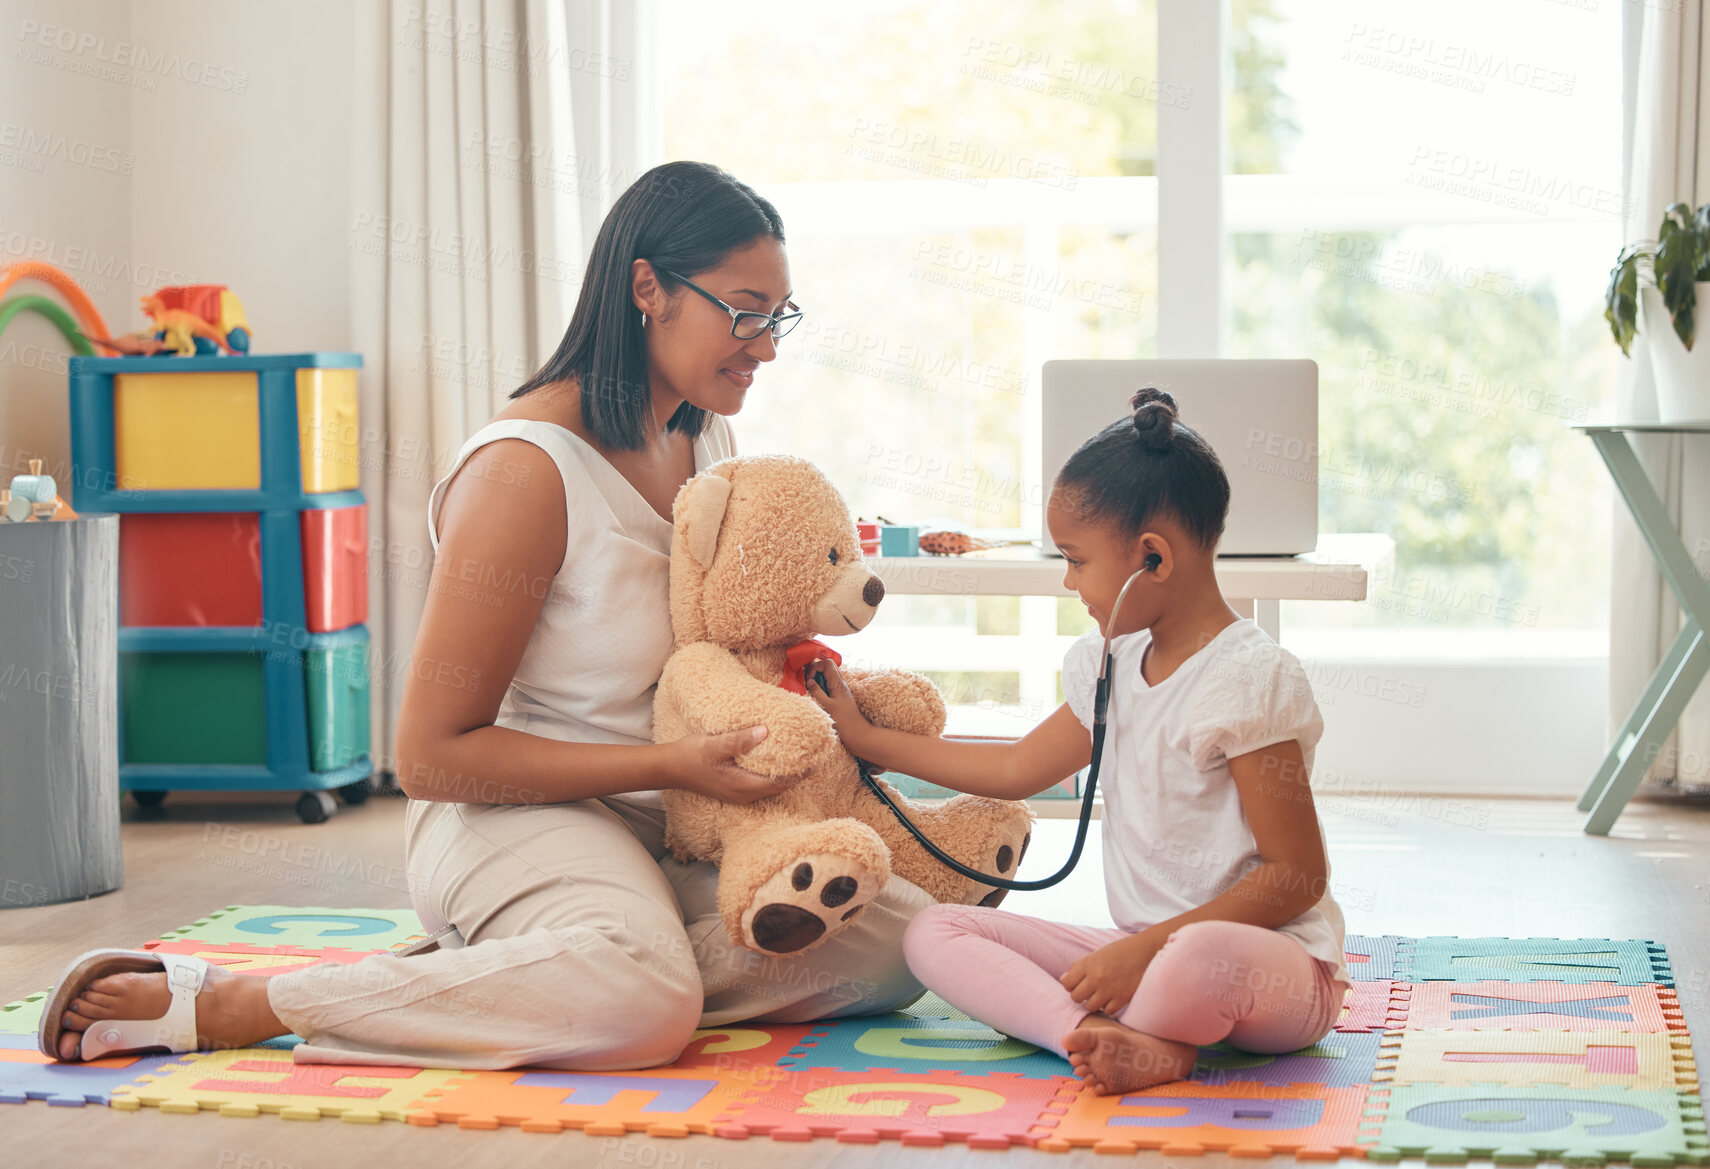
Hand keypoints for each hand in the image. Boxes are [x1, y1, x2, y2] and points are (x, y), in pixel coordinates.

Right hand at [664, 727, 802, 803]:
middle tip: (815, 756)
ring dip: (787, 775)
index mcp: (742, 786)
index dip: (800, 773)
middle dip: (798, 774)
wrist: (669, 768)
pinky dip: (774, 774)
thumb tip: (764, 731)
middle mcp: (744, 794)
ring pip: (771, 787)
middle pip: (779, 787)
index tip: (816, 759)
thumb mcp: (714, 744)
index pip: (780, 782)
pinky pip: (762, 784)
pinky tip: (777, 761)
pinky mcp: (734, 789)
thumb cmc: (690, 756)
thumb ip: (739, 740)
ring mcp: (739, 794)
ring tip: (802, 758)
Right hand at [801, 658, 881, 770]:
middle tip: (807, 683)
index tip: (808, 679)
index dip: (815, 667)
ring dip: (817, 679)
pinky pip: (828, 685)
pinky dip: (821, 687)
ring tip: (810, 689)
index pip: (827, 663)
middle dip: (815, 671)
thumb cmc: (843, 721)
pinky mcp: (839, 697)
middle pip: (827, 667)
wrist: (857, 734)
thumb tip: (808, 681)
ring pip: (827, 676)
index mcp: (838, 683)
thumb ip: (817, 692)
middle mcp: (840, 684)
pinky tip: (816, 696)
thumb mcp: (827, 706)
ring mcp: (840, 690)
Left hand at [1060, 932, 1161, 1017]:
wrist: (1147, 951)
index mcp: (1089, 963)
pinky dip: (1108, 1007)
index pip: (1067, 983)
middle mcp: (1097, 977)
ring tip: (1101, 995)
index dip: (1071, 985)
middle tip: (1090, 991)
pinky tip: (1112, 999)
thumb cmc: (1122, 951)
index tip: (1079, 984)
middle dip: (1081, 995)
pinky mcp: (1123, 998)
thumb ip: (1080, 967)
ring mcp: (1109, 989)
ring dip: (1094, 1003)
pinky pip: (1107, 1011)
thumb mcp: (1098, 954)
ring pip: (1090, 1007)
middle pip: (1076, 997)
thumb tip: (1063, 981)